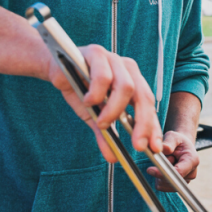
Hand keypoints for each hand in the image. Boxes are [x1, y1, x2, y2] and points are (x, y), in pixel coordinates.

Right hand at [46, 44, 162, 162]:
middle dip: (143, 123)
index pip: (149, 105)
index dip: (154, 127)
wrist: (56, 67)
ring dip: (114, 110)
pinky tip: (88, 101)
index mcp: (133, 82)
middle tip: (137, 144)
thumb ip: (105, 134)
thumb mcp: (94, 116)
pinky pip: (103, 75)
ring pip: (126, 87)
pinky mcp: (96, 53)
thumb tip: (112, 157)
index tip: (155, 148)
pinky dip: (97, 93)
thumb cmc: (80, 89)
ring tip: (102, 122)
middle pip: (144, 96)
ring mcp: (114, 59)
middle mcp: (128, 70)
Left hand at [146, 130, 199, 191]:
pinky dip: (159, 178)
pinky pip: (162, 187)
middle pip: (171, 180)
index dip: (164, 172)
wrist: (181, 147)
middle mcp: (191, 173)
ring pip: (165, 184)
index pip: (178, 172)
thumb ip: (168, 143)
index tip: (150, 170)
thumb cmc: (177, 141)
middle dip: (161, 171)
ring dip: (160, 174)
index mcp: (192, 160)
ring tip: (166, 162)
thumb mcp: (173, 137)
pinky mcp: (178, 185)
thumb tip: (162, 150)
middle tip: (162, 158)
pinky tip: (163, 169)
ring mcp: (185, 181)